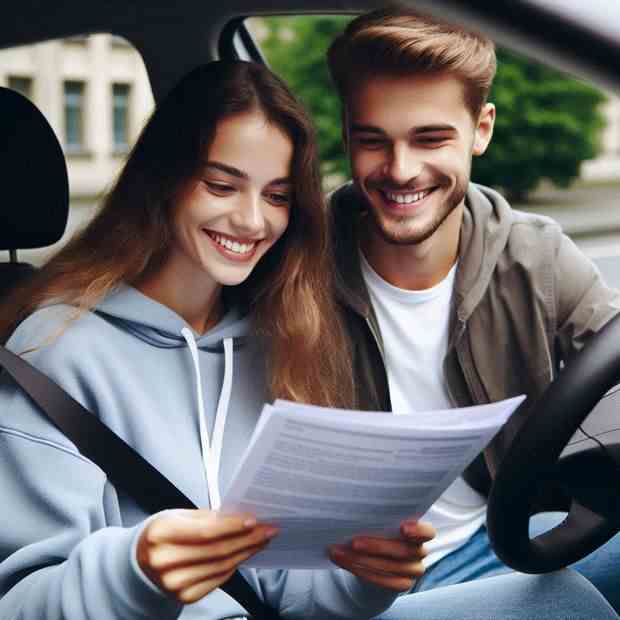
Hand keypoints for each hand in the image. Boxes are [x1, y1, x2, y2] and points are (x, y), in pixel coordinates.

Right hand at [137, 509, 277, 602]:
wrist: (141, 561)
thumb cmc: (163, 532)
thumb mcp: (178, 515)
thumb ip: (207, 517)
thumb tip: (239, 516)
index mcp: (161, 534)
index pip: (205, 531)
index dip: (232, 526)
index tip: (254, 520)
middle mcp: (165, 562)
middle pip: (217, 550)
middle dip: (248, 538)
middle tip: (267, 529)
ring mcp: (174, 583)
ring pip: (222, 566)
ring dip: (247, 551)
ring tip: (261, 539)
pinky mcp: (185, 596)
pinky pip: (219, 579)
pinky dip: (236, 564)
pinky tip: (246, 553)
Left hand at [328, 519, 435, 591]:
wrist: (375, 558)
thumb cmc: (376, 529)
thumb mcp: (379, 521)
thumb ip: (376, 516)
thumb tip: (352, 505)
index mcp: (418, 532)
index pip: (427, 532)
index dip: (418, 531)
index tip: (402, 527)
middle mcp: (420, 552)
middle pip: (403, 551)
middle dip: (376, 546)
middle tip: (353, 542)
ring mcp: (413, 570)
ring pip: (390, 568)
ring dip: (361, 560)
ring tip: (338, 552)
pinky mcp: (402, 584)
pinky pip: (383, 582)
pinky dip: (361, 572)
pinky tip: (345, 563)